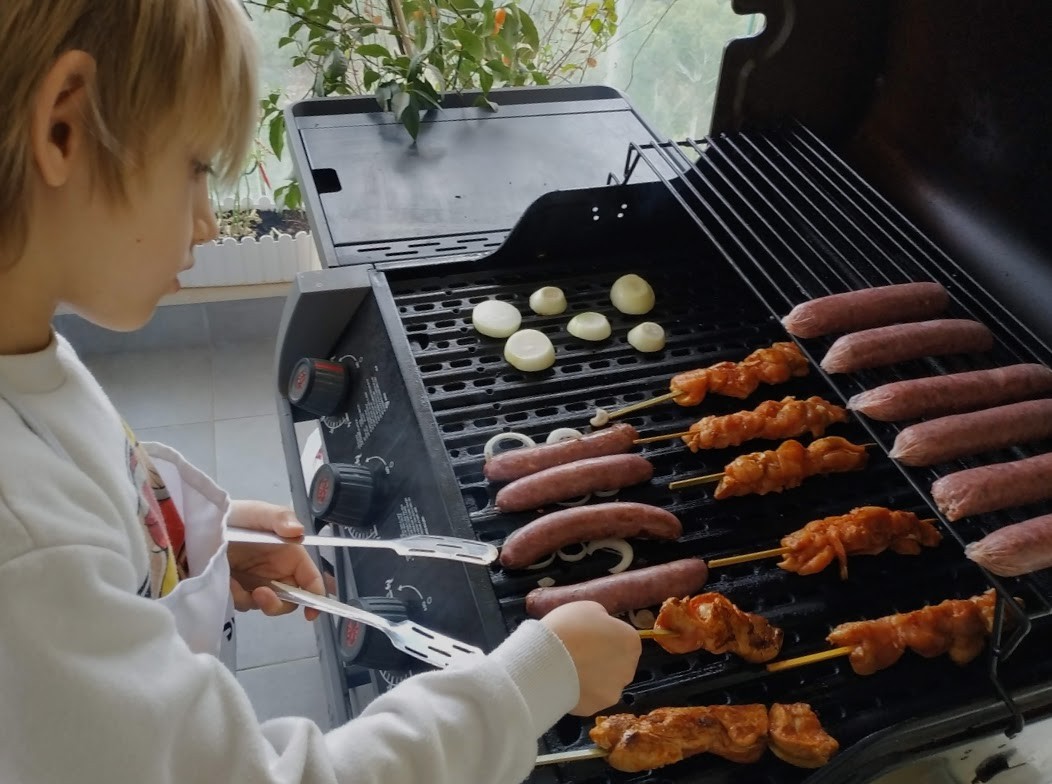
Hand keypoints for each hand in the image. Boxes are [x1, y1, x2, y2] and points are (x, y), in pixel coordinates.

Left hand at [226, 500, 324, 619]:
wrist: (193, 529)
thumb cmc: (232, 517)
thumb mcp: (255, 512)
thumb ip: (278, 518)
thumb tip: (299, 531)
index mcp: (289, 554)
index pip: (310, 578)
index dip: (315, 596)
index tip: (310, 612)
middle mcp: (276, 571)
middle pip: (291, 599)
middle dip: (279, 603)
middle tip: (260, 594)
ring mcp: (256, 583)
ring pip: (266, 604)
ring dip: (252, 599)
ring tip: (232, 582)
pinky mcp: (237, 592)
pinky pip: (242, 603)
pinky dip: (234, 596)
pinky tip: (224, 581)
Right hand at [541, 601, 640, 715]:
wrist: (546, 660)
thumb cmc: (569, 627)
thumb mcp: (588, 609)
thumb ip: (602, 620)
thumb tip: (602, 629)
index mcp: (630, 642)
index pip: (623, 639)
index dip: (605, 637)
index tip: (588, 637)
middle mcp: (629, 669)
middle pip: (618, 663)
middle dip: (603, 659)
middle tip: (579, 653)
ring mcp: (613, 691)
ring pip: (605, 683)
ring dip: (593, 678)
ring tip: (568, 670)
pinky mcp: (596, 708)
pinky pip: (589, 698)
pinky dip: (580, 692)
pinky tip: (564, 683)